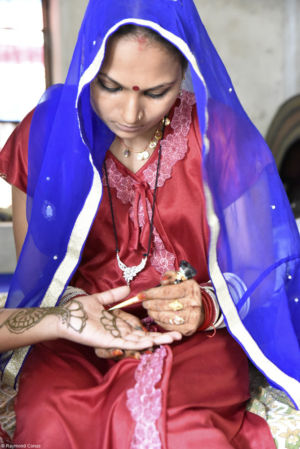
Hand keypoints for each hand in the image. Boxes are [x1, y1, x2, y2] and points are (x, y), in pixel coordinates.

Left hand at [57, 286, 181, 353]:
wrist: (64, 317)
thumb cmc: (79, 311)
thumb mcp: (100, 299)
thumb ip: (114, 295)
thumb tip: (128, 288)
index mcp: (118, 323)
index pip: (139, 327)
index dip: (153, 329)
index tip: (166, 328)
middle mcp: (119, 332)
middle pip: (143, 336)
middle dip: (160, 337)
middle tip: (178, 336)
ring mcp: (115, 338)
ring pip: (139, 341)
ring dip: (155, 341)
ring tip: (173, 339)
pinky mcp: (109, 342)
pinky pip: (126, 343)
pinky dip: (139, 343)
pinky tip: (151, 342)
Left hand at [142, 279, 203, 335]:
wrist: (201, 308)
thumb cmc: (187, 292)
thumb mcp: (181, 279)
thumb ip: (171, 276)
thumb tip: (162, 281)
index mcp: (190, 288)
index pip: (166, 292)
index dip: (151, 294)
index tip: (141, 295)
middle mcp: (193, 303)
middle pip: (164, 305)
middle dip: (150, 304)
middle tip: (144, 303)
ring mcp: (192, 317)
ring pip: (165, 317)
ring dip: (153, 313)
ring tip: (148, 309)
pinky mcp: (188, 329)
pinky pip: (169, 326)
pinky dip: (159, 321)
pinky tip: (156, 317)